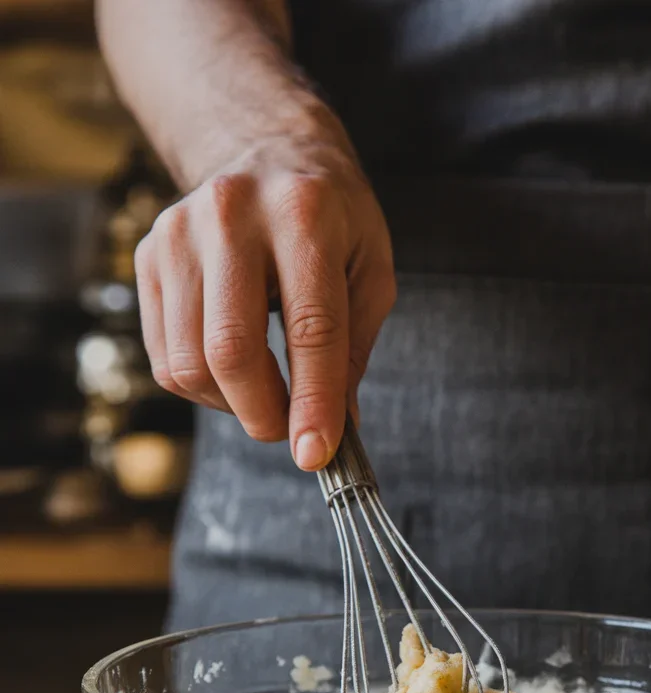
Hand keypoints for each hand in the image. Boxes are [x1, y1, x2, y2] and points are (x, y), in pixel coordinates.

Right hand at [134, 105, 395, 468]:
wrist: (265, 148)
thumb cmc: (331, 218)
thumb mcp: (370, 268)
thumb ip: (355, 347)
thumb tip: (335, 428)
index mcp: (304, 214)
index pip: (310, 330)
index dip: (313, 402)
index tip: (315, 454)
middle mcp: (231, 215)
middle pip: (231, 350)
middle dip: (264, 414)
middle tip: (291, 433)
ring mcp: (178, 234)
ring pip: (190, 362)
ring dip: (232, 404)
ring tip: (267, 394)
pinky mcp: (148, 256)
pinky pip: (165, 356)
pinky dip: (202, 387)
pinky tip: (233, 372)